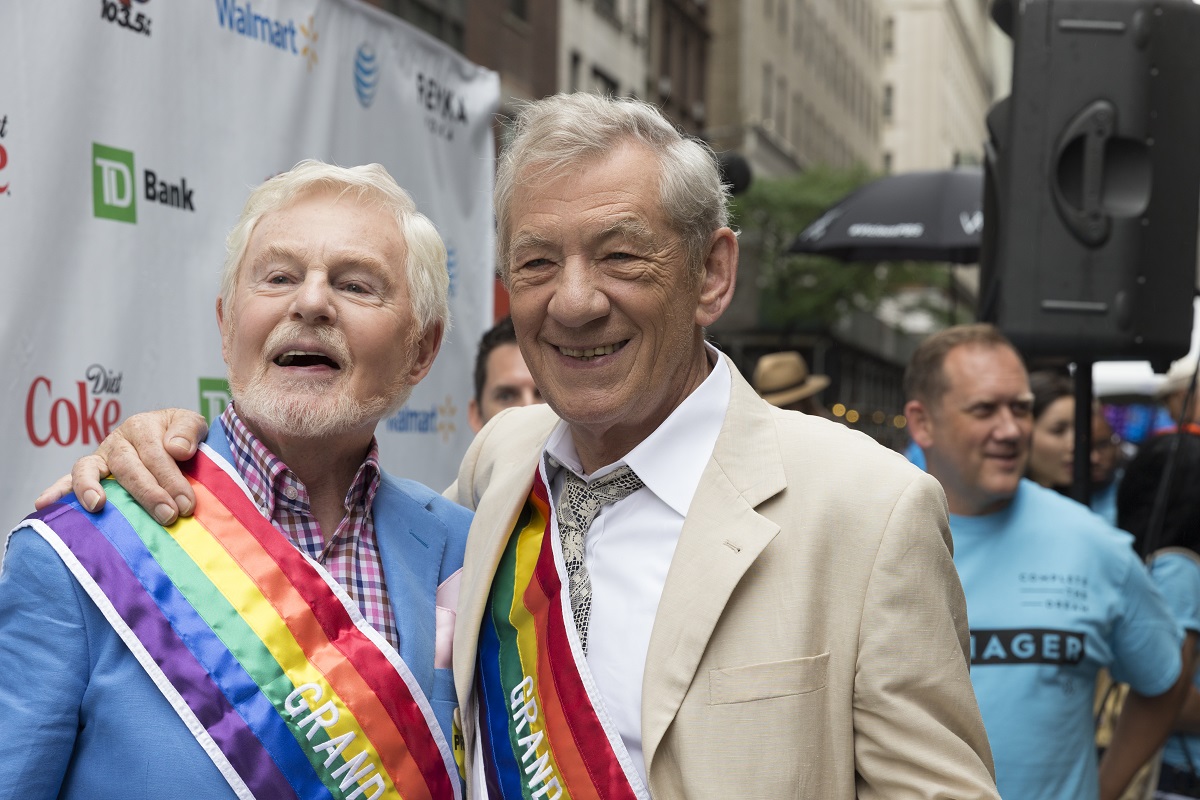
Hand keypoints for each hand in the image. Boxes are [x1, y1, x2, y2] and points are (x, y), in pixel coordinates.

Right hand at [34, 409, 208, 524]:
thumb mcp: (192, 423)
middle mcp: (117, 440)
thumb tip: (177, 449)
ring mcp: (100, 457)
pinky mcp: (88, 474)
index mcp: (142, 426)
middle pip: (128, 466)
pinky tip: (43, 504)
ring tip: (96, 505)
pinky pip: (68, 480)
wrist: (172, 439)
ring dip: (90, 488)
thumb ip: (188, 431)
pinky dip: (55, 490)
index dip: (171, 479)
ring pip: (89, 469)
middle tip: (167, 515)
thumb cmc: (182, 436)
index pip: (156, 454)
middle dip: (148, 492)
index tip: (186, 504)